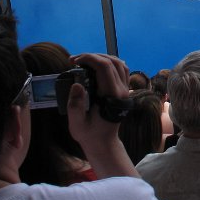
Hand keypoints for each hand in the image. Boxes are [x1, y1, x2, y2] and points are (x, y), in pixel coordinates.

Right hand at [67, 52, 137, 177]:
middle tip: (75, 60)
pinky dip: (110, 63)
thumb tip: (77, 84)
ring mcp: (125, 90)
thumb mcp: (76, 124)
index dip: (89, 58)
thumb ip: (75, 105)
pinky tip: (97, 66)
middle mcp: (122, 91)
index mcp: (111, 97)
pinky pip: (121, 70)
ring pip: (119, 63)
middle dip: (93, 56)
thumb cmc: (89, 134)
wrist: (104, 143)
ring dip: (102, 57)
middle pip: (112, 62)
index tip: (74, 61)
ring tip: (85, 60)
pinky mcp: (124, 90)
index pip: (105, 68)